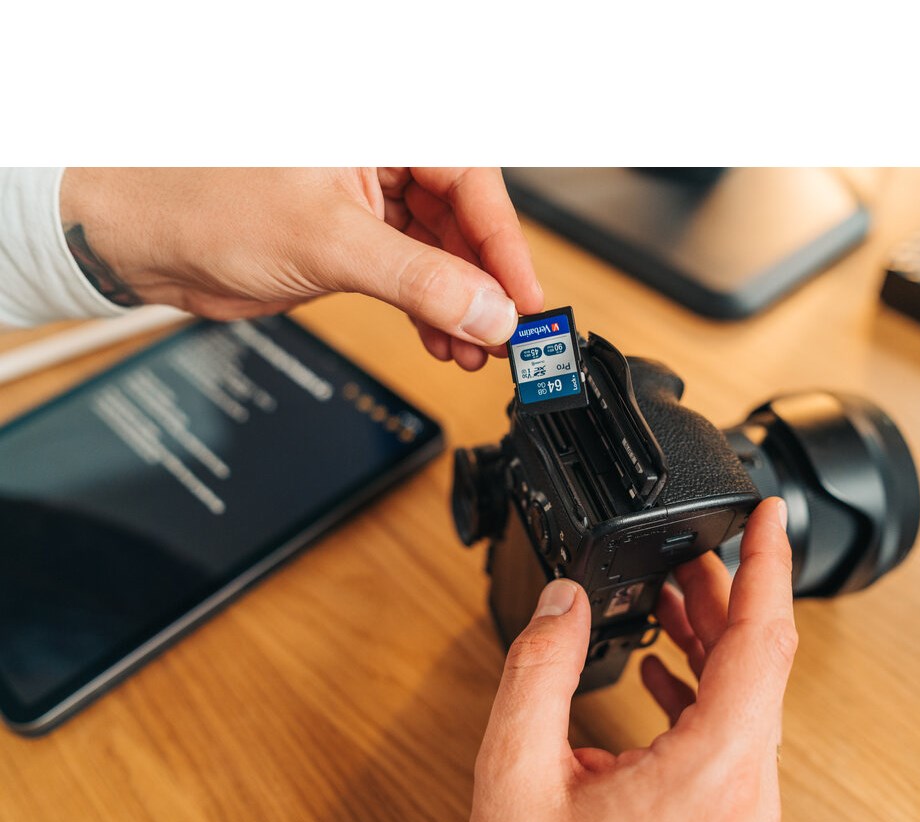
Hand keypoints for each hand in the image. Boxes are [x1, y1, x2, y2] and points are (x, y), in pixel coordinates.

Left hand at [59, 168, 543, 370]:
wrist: (146, 240)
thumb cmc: (208, 201)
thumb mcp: (332, 242)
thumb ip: (420, 280)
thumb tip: (488, 310)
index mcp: (384, 127)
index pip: (472, 183)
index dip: (505, 247)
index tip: (526, 302)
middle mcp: (383, 158)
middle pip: (464, 222)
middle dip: (485, 286)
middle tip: (507, 336)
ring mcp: (370, 202)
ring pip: (441, 256)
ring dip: (461, 308)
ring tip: (475, 350)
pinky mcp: (354, 242)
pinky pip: (412, 277)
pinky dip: (430, 313)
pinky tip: (443, 341)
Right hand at [470, 497, 796, 821]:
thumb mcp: (518, 773)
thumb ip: (538, 670)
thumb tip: (561, 600)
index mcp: (712, 771)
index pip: (764, 640)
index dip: (768, 565)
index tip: (766, 517)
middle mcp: (744, 794)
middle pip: (757, 664)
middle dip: (724, 595)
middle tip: (694, 550)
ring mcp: (740, 815)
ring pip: (746, 700)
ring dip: (709, 641)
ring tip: (671, 598)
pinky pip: (730, 738)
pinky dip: (700, 690)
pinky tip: (661, 672)